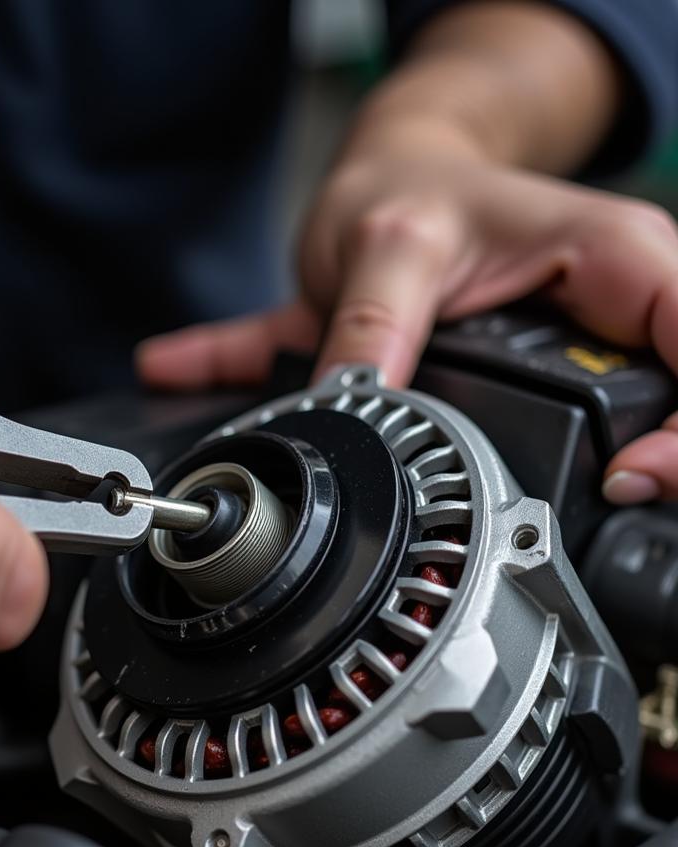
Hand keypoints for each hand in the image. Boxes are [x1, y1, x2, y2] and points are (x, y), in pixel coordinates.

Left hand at [137, 152, 677, 504]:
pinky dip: (587, 465)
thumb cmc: (406, 190)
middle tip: (612, 502)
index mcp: (616, 257)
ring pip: (641, 418)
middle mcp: (619, 302)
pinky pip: (593, 425)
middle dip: (660, 460)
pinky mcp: (553, 374)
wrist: (389, 180)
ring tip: (591, 511)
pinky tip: (582, 493)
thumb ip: (373, 325)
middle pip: (675, 396)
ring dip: (625, 469)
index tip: (630, 476)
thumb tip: (355, 407)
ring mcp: (591, 343)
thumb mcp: (386, 246)